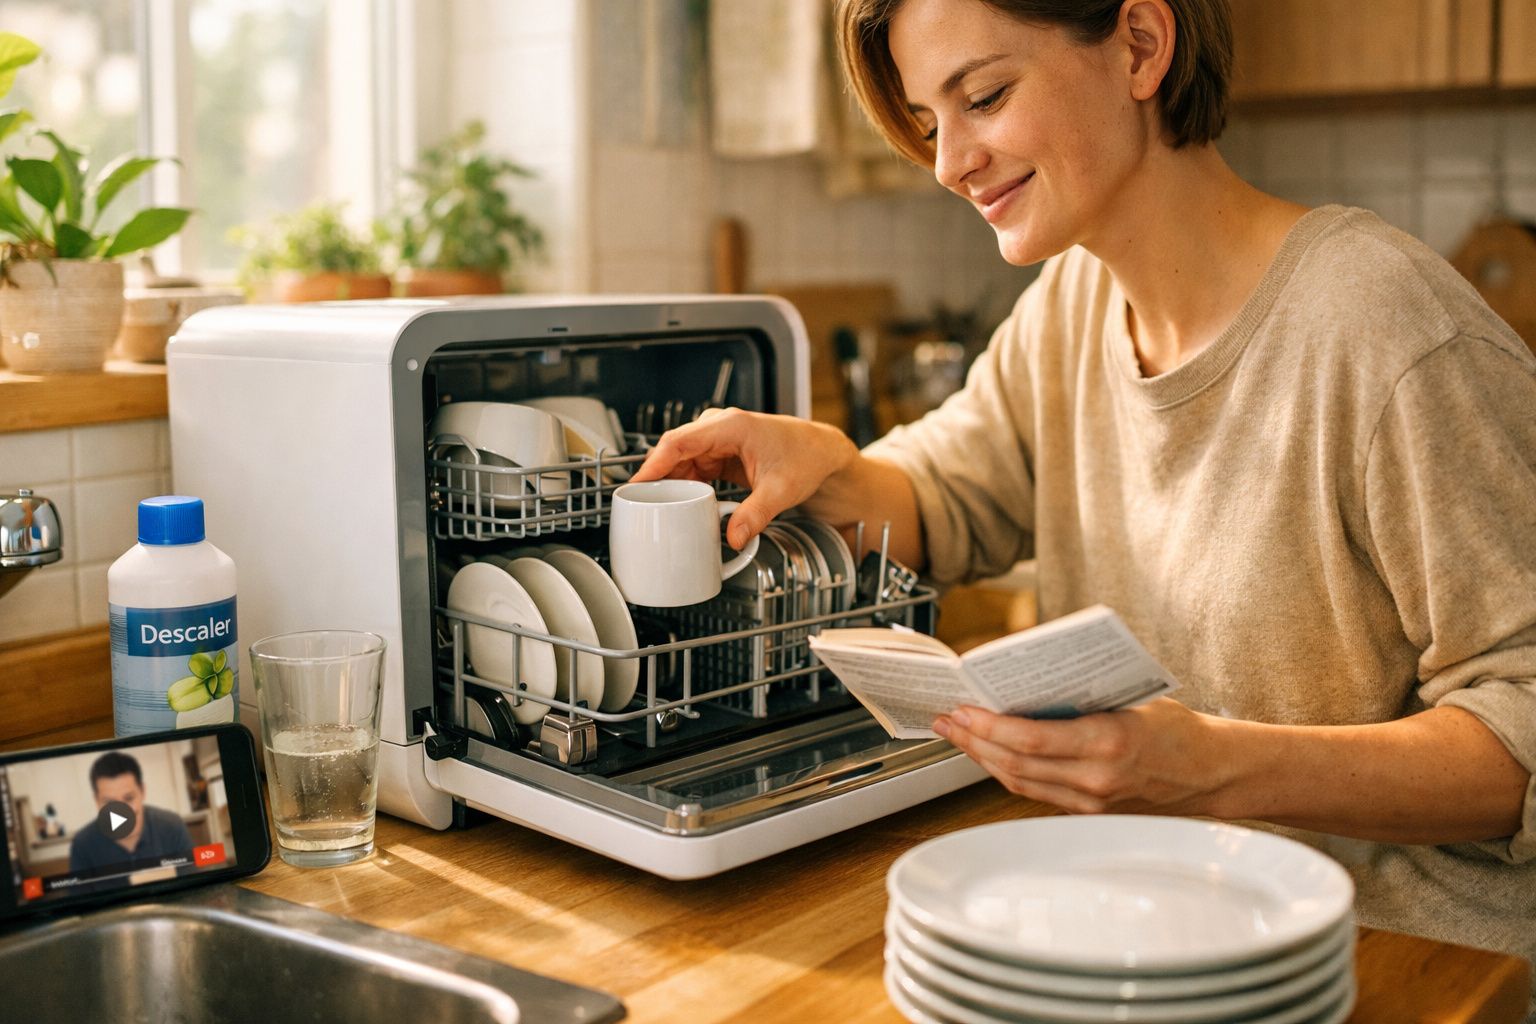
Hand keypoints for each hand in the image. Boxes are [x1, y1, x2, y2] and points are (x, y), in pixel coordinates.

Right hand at [630, 408, 857, 549]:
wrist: (821, 452)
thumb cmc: (806, 457)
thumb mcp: (781, 489)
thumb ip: (756, 514)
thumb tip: (734, 538)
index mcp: (731, 426)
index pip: (679, 441)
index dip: (654, 464)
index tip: (637, 484)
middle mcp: (719, 428)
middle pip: (674, 452)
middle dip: (657, 479)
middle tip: (642, 507)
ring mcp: (718, 440)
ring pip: (680, 461)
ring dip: (670, 484)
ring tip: (657, 510)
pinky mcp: (720, 454)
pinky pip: (692, 468)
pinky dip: (683, 485)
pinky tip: (678, 503)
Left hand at [933, 698, 1233, 815]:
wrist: (1213, 773)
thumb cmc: (1177, 729)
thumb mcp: (1130, 699)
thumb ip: (1080, 699)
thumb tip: (1023, 686)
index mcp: (1107, 743)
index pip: (1031, 739)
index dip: (989, 726)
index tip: (962, 709)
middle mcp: (1095, 779)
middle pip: (1015, 764)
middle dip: (973, 741)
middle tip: (946, 719)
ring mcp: (1091, 802)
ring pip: (1020, 782)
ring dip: (983, 758)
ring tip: (957, 734)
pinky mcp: (1089, 812)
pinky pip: (1036, 791)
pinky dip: (1007, 770)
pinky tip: (990, 752)